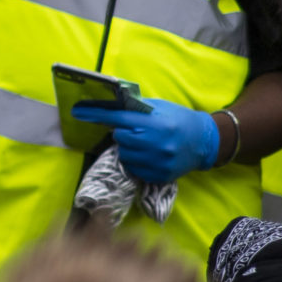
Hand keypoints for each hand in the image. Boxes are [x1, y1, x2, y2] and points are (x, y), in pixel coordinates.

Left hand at [72, 94, 221, 182]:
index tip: (77, 111)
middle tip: (135, 130)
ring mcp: (157, 161)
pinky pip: (134, 168)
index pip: (116, 118)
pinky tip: (148, 154)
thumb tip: (109, 106)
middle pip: (119, 137)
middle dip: (122, 132)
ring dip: (128, 147)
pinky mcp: (159, 175)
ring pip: (124, 154)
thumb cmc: (179, 119)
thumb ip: (135, 108)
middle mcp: (154, 143)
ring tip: (143, 143)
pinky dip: (136, 161)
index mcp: (153, 123)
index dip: (95, 114)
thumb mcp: (159, 107)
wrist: (205, 141)